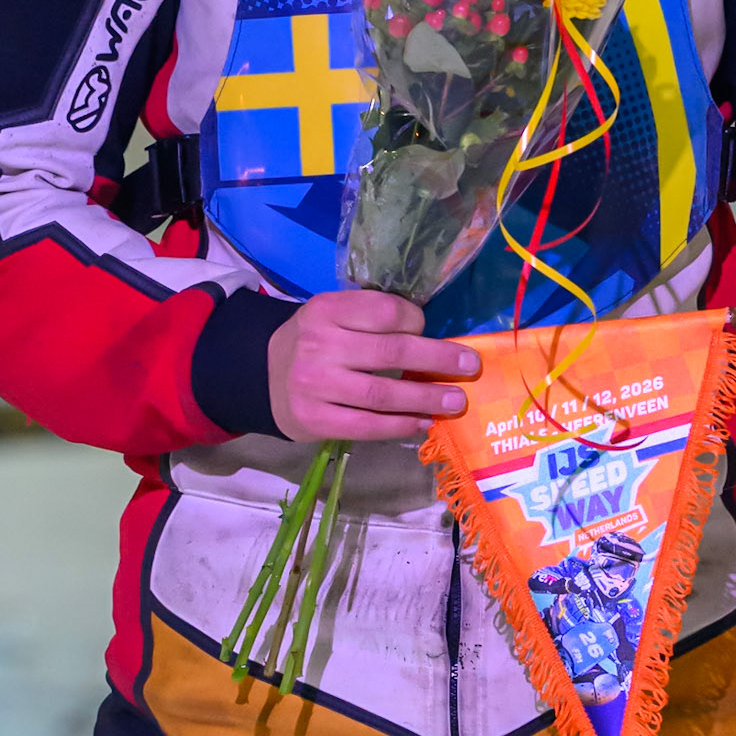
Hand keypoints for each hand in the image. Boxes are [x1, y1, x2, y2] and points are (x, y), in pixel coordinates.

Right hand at [268, 289, 479, 442]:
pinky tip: (423, 422)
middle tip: (470, 366)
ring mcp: (315, 385)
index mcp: (327, 309)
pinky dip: (399, 426)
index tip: (430, 331)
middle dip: (437, 360)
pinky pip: (366, 425)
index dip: (416, 321)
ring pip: (382, 394)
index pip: (385, 311)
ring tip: (457, 401)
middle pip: (391, 352)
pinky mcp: (315, 419)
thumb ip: (371, 319)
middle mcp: (320, 345)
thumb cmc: (316, 342)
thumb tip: (432, 335)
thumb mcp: (334, 315)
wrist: (265, 376)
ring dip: (425, 398)